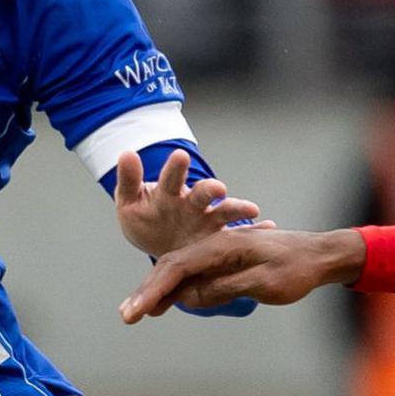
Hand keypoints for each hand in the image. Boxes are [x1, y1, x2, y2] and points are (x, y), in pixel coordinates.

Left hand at [111, 149, 264, 257]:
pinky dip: (255, 231)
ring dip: (238, 209)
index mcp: (170, 192)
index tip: (180, 156)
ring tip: (252, 210)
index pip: (172, 177)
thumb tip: (126, 153)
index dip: (176, 168)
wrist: (160, 242)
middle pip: (203, 194)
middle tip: (218, 189)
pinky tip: (268, 229)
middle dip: (210, 190)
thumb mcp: (130, 202)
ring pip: (225, 213)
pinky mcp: (218, 240)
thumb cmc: (146, 218)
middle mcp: (193, 203)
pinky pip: (239, 235)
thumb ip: (130, 180)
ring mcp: (207, 221)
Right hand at [119, 228, 365, 323]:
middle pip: (173, 266)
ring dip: (159, 289)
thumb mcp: (263, 282)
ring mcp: (222, 251)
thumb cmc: (297, 268)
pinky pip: (195, 273)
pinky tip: (169, 302)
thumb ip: (224, 287)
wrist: (321, 255)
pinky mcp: (228, 260)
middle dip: (148, 291)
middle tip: (127, 316)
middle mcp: (218, 244)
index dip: (154, 291)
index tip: (136, 312)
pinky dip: (178, 288)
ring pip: (181, 269)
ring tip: (138, 311)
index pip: (178, 268)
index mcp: (223, 246)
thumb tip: (189, 296)